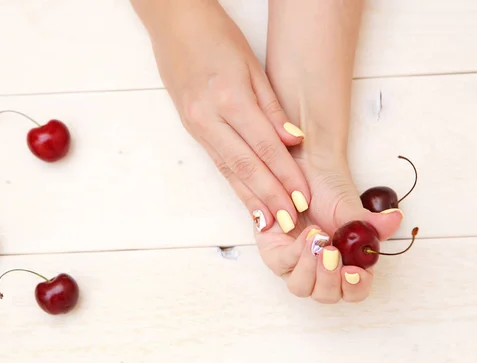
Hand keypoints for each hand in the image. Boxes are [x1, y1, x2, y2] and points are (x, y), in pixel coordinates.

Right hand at [143, 1, 309, 232]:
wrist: (174, 26)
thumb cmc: (216, 37)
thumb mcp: (252, 67)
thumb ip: (271, 108)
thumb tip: (293, 141)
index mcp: (229, 99)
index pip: (264, 147)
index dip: (285, 175)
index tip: (302, 197)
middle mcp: (209, 118)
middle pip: (246, 166)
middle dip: (270, 196)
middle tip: (289, 221)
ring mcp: (197, 126)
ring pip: (229, 170)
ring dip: (251, 198)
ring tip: (269, 221)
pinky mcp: (191, 129)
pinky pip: (217, 162)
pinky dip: (235, 184)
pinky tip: (247, 198)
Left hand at [254, 150, 403, 302]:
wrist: (303, 172)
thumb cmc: (328, 192)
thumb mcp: (351, 208)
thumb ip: (371, 222)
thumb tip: (396, 220)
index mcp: (347, 265)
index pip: (354, 292)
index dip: (355, 288)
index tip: (355, 272)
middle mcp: (321, 271)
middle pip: (325, 295)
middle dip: (328, 278)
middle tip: (331, 252)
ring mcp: (296, 265)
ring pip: (301, 287)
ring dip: (310, 267)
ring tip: (317, 237)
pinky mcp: (275, 254)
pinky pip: (282, 264)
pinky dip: (295, 252)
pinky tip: (305, 235)